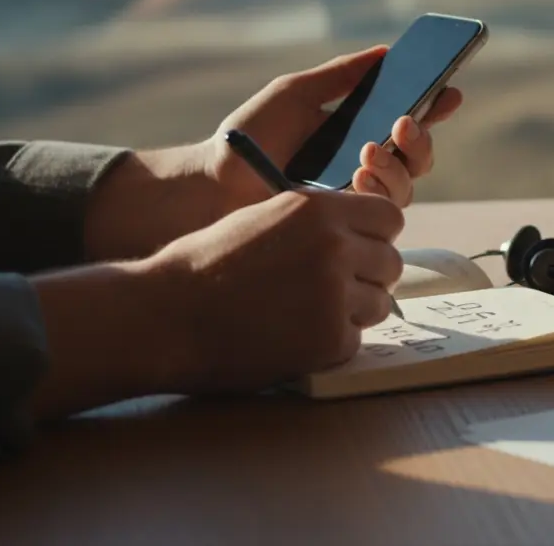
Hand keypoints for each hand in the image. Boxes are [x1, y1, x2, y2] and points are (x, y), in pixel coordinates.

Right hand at [31, 186, 404, 416]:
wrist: (163, 316)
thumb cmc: (203, 266)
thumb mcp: (262, 218)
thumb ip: (314, 222)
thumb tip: (357, 232)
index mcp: (317, 209)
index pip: (389, 217)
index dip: (373, 235)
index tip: (356, 249)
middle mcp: (334, 247)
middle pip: (390, 261)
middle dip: (367, 276)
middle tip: (331, 289)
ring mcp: (334, 295)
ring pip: (379, 303)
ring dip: (352, 311)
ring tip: (306, 314)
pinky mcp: (329, 341)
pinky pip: (354, 340)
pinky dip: (330, 344)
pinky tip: (292, 338)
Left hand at [82, 46, 461, 262]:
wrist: (214, 182)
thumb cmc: (250, 137)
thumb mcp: (296, 93)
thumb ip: (341, 74)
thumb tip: (385, 51)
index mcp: (358, 134)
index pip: (407, 123)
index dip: (434, 108)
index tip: (449, 92)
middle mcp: (363, 170)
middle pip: (418, 159)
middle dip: (421, 140)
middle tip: (404, 122)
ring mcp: (355, 202)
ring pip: (406, 188)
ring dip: (396, 167)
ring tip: (368, 152)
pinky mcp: (344, 228)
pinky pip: (380, 215)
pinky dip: (375, 191)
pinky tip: (357, 178)